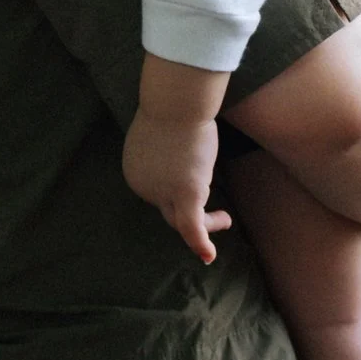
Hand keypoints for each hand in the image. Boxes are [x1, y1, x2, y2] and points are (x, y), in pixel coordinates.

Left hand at [122, 107, 232, 262]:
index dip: (178, 189)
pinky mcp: (186, 194)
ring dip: (206, 224)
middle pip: (168, 208)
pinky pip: (192, 227)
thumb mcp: (160, 129)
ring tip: (225, 219)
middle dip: (189, 212)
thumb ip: (164, 146)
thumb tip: (178, 150)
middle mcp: (144, 189)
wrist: (175, 103)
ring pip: (182, 219)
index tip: (199, 180)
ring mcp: (163, 194)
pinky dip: (200, 242)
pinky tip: (209, 256)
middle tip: (218, 215)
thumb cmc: (170, 106)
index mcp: (135, 173)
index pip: (158, 191)